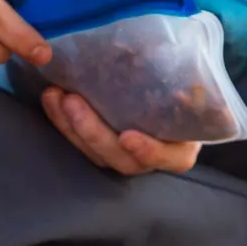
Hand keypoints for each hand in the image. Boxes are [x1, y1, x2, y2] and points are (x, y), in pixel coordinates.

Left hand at [42, 87, 201, 174]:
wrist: (170, 86)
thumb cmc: (188, 91)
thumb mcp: (196, 89)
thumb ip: (193, 92)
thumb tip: (185, 90)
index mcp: (178, 151)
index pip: (166, 159)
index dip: (147, 151)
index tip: (128, 136)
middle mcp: (147, 159)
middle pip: (119, 158)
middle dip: (92, 133)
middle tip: (73, 102)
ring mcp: (120, 153)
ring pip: (93, 151)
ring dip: (70, 126)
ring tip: (55, 97)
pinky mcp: (98, 143)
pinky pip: (77, 138)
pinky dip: (61, 119)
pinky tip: (50, 97)